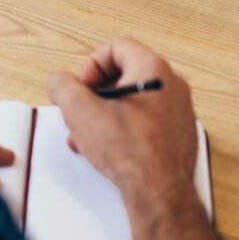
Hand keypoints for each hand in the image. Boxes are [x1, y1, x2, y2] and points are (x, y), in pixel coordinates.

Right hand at [47, 38, 198, 196]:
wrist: (160, 193)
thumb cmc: (132, 154)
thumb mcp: (81, 112)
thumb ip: (63, 86)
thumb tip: (59, 81)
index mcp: (153, 69)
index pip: (116, 47)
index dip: (91, 65)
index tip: (81, 89)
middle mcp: (172, 85)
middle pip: (124, 73)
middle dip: (95, 95)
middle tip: (83, 113)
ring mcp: (179, 110)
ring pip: (134, 100)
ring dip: (106, 115)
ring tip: (90, 137)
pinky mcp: (179, 133)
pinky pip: (147, 120)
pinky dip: (125, 129)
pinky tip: (110, 149)